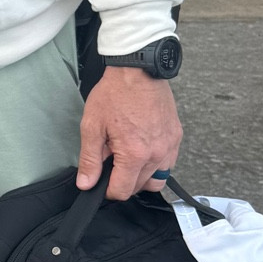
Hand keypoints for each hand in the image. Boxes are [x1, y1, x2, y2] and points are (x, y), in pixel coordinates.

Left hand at [76, 69, 181, 200]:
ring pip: (157, 180)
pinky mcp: (176, 137)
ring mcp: (169, 146)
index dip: (107, 190)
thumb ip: (89, 159)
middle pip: (139, 187)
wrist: (138, 70)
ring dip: (141, 177)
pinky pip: (168, 163)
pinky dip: (155, 164)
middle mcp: (156, 154)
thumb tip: (86, 183)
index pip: (122, 191)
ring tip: (127, 159)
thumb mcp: (92, 126)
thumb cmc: (115, 93)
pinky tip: (142, 150)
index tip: (101, 182)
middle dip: (122, 181)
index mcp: (134, 154)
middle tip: (111, 161)